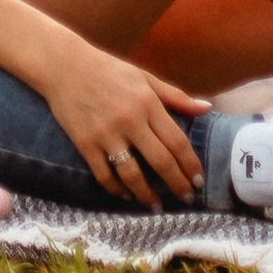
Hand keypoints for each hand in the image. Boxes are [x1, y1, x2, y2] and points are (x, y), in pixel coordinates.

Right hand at [38, 41, 206, 209]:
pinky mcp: (86, 144)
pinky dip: (117, 190)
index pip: (177, 141)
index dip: (190, 165)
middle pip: (160, 162)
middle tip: (186, 199)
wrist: (64, 65)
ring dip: (147, 195)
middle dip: (177, 184)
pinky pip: (104, 176)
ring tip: (157, 206)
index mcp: (147, 102)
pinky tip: (126, 195)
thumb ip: (176, 96)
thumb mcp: (144, 77)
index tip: (198, 182)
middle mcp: (129, 120)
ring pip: (132, 175)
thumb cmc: (109, 70)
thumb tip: (207, 108)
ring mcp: (106, 134)